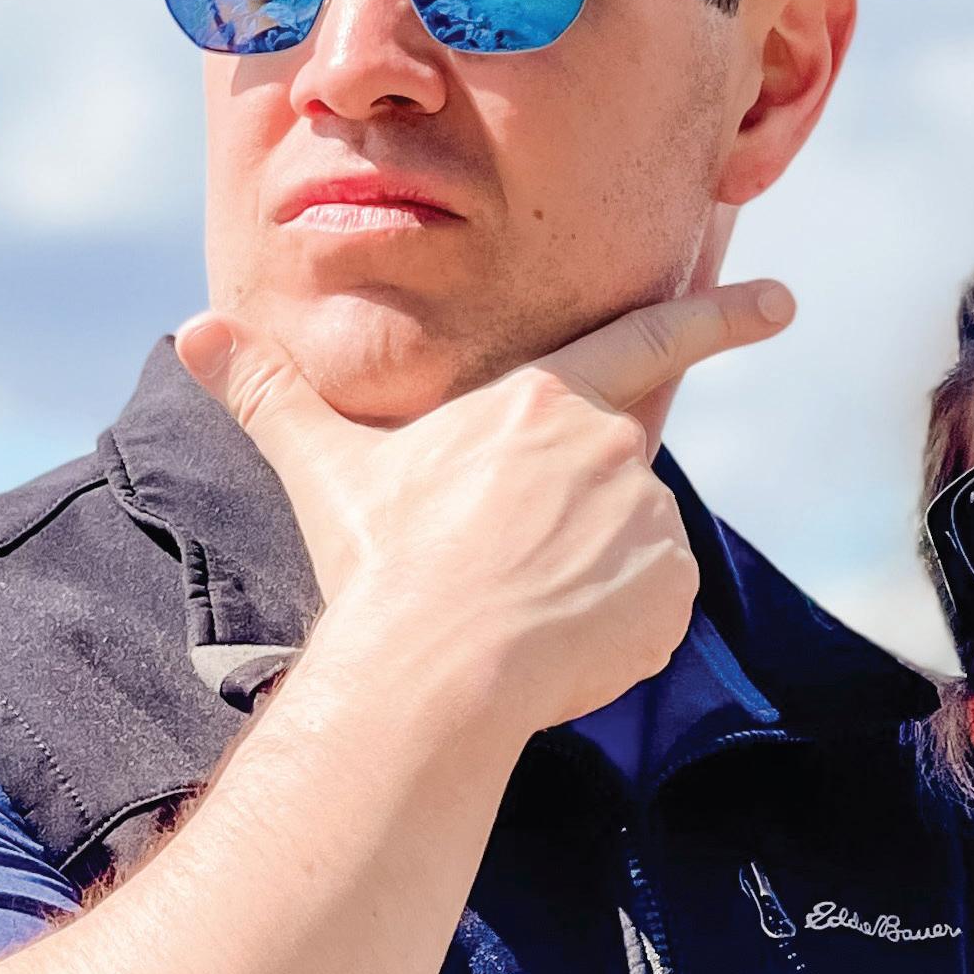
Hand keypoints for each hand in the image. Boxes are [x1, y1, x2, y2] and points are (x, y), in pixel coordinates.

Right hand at [174, 281, 794, 730]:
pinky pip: (649, 608)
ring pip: (628, 545)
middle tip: (514, 565)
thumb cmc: (380, 565)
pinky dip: (612, 628)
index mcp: (542, 403)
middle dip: (573, 520)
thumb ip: (270, 395)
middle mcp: (611, 452)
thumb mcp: (325, 467)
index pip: (651, 341)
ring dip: (586, 576)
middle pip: (611, 478)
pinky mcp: (668, 594)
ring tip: (514, 612)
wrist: (430, 672)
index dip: (722, 315)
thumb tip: (193, 332)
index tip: (779, 301)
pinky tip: (552, 646)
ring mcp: (648, 523)